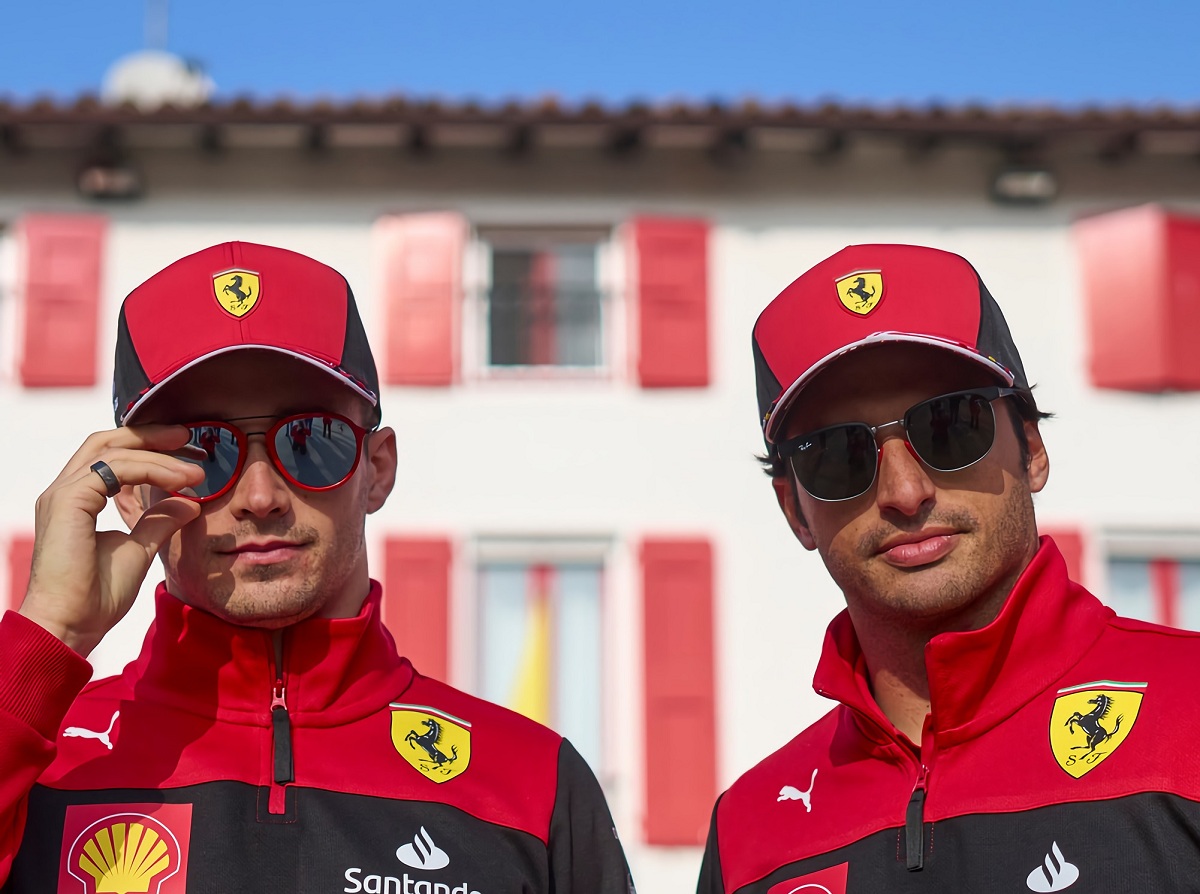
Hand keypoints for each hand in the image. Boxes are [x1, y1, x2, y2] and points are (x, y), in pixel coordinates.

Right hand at [18, 426, 205, 657]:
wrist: (73, 625)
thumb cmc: (97, 596)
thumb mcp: (139, 550)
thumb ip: (159, 522)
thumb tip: (188, 503)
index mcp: (77, 499)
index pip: (110, 456)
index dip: (148, 448)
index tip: (185, 453)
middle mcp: (66, 491)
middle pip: (107, 441)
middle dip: (150, 435)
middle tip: (187, 437)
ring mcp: (63, 494)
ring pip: (114, 452)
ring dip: (159, 456)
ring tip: (194, 469)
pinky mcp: (68, 501)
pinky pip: (116, 469)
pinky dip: (151, 469)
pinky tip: (178, 481)